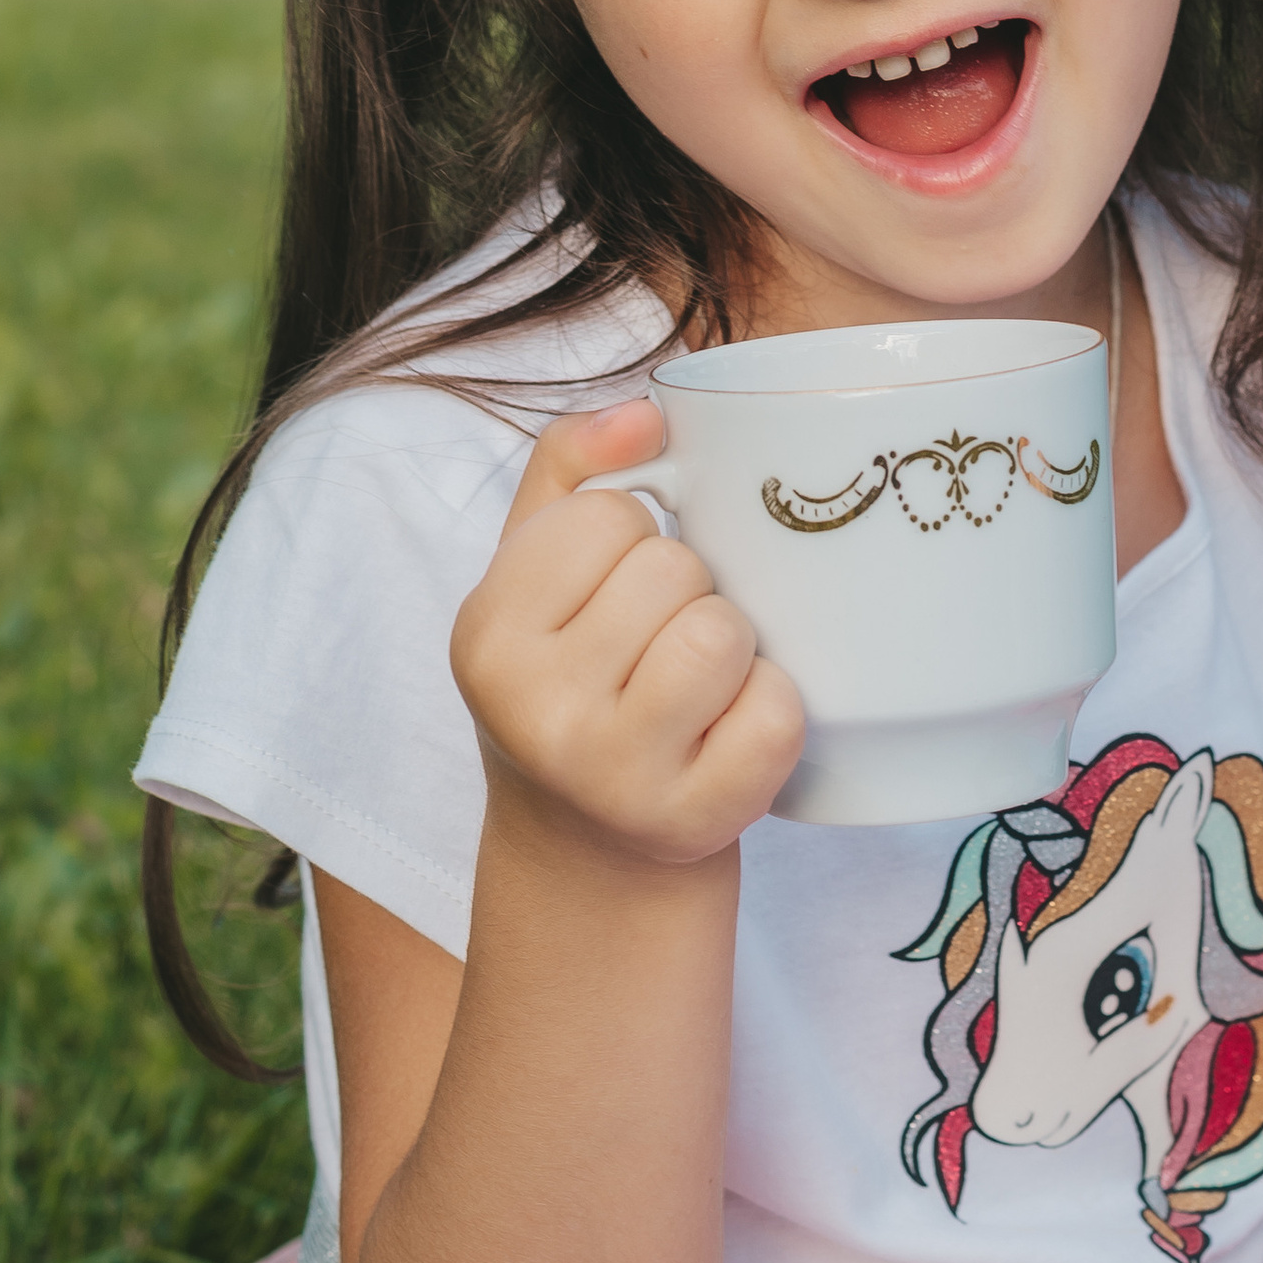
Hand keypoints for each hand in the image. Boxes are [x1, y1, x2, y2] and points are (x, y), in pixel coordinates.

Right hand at [450, 400, 804, 866]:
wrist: (584, 849)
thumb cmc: (573, 678)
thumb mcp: (536, 569)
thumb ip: (574, 464)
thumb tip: (645, 413)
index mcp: (487, 631)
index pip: (611, 514)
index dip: (636, 539)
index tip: (613, 592)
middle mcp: (534, 710)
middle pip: (674, 569)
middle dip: (687, 592)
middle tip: (656, 647)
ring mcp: (610, 775)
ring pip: (723, 635)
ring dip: (732, 647)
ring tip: (696, 686)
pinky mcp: (688, 822)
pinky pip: (775, 715)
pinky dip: (773, 711)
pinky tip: (727, 734)